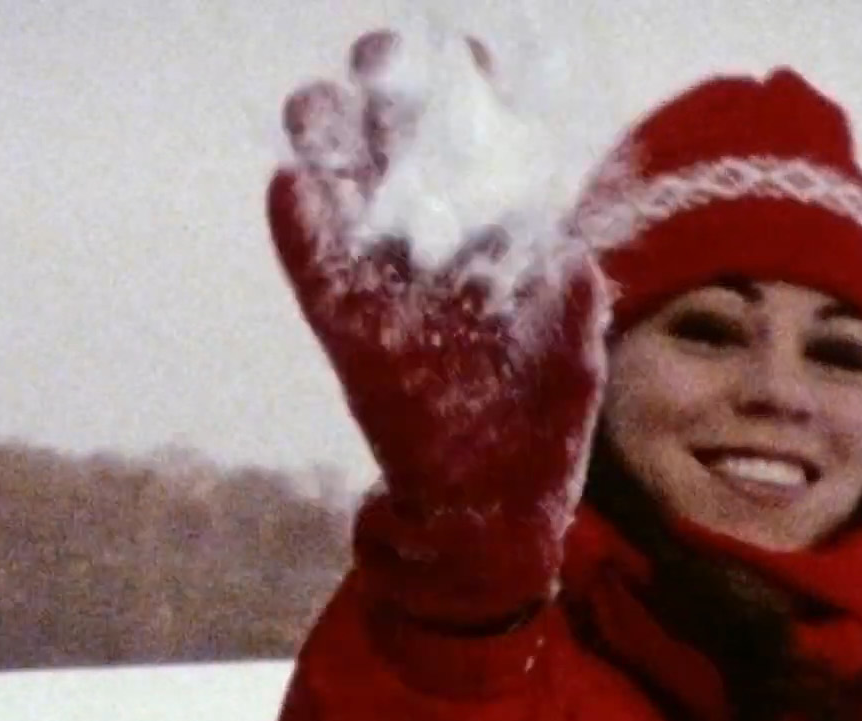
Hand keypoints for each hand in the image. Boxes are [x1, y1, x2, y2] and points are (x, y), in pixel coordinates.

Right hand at [267, 31, 608, 622]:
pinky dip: (302, 234)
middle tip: (380, 58)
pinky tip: (288, 185)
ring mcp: (386, 300)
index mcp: (491, 259)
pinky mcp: (349, 340)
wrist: (489, 520)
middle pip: (401, 167)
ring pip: (348, 208)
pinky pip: (318, 278)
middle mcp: (434, 267)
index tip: (472, 60)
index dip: (473, 107)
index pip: (476, 165)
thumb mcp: (573, 366)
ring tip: (317, 104)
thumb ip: (571, 310)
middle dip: (388, 107)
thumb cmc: (541, 439)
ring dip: (329, 153)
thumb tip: (572, 258)